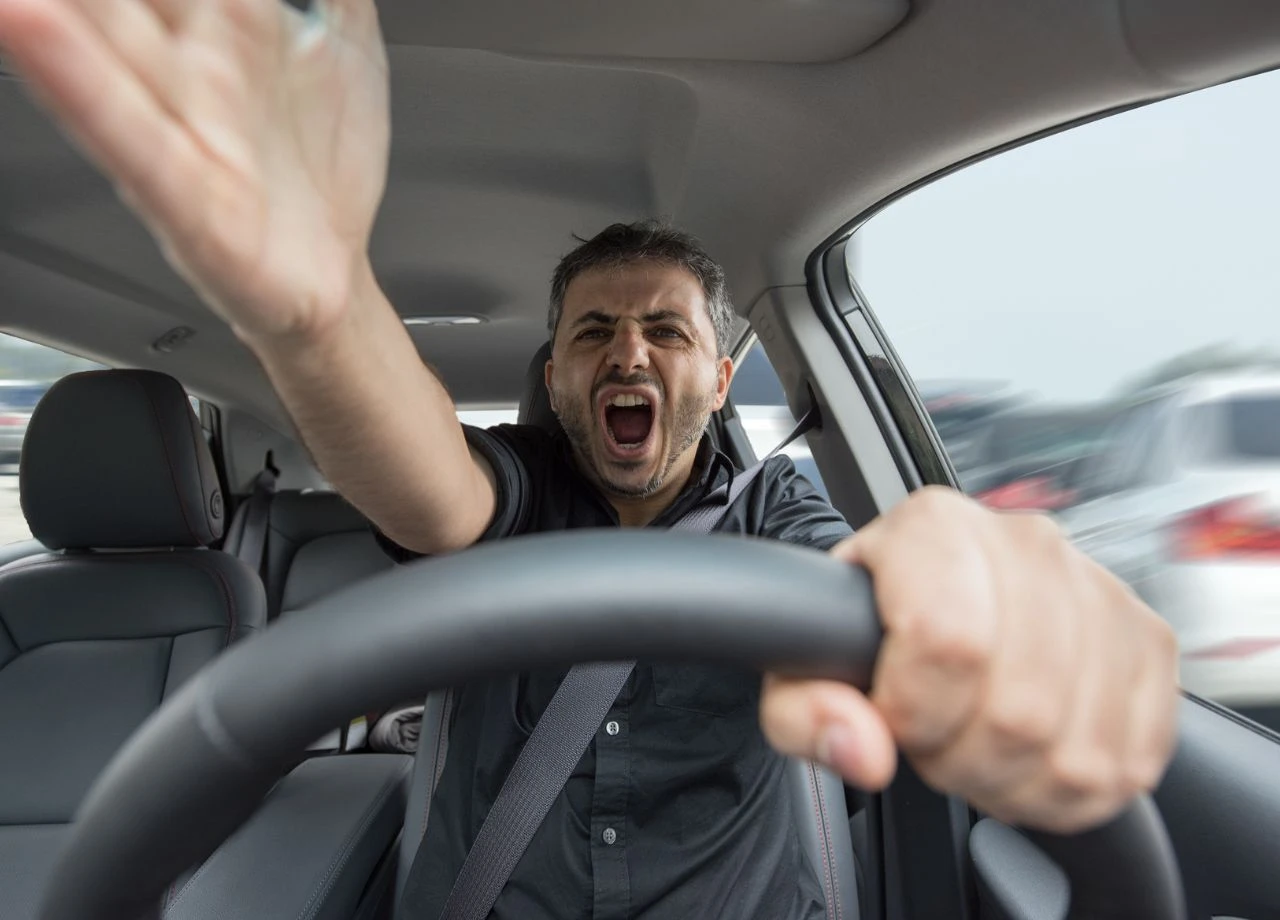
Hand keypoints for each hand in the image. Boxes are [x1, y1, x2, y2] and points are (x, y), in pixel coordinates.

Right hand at [0, 0, 389, 342]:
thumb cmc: (315, 163)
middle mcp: (183, 55)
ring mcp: (176, 120)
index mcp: (219, 11)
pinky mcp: (181, 195)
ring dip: (50, 5)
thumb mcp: (345, 35)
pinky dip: (76, 80)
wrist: (326, 274)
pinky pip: (123, 129)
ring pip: (94, 30)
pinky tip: (25, 22)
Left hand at [760, 486, 1178, 833]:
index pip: (948, 639)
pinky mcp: (1149, 640)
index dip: (914, 711)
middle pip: (1019, 708)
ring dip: (1015, 782)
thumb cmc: (868, 630)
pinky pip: (1132, 759)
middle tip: (932, 741)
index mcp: (933, 528)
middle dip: (961, 759)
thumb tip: (862, 748)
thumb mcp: (800, 667)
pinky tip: (1026, 759)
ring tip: (975, 749)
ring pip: (1079, 748)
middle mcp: (1026, 544)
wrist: (930, 599)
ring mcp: (1099, 590)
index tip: (893, 717)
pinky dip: (1072, 790)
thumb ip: (804, 711)